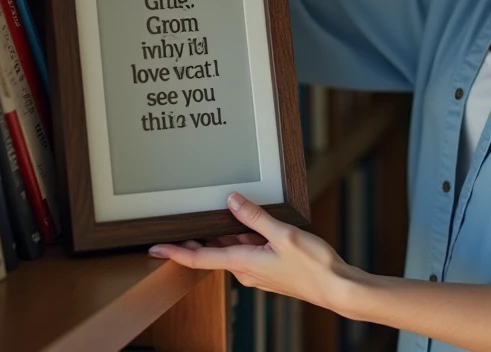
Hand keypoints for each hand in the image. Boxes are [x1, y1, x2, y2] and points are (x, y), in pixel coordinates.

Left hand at [148, 192, 359, 313]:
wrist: (336, 288)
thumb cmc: (313, 267)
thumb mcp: (283, 235)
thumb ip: (256, 217)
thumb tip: (233, 202)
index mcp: (243, 263)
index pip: (199, 258)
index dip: (174, 252)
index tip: (154, 248)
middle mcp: (246, 271)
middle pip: (213, 253)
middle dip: (194, 240)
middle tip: (175, 227)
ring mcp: (258, 272)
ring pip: (231, 251)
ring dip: (221, 238)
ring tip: (213, 219)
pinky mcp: (270, 270)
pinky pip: (247, 252)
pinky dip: (241, 239)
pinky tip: (249, 227)